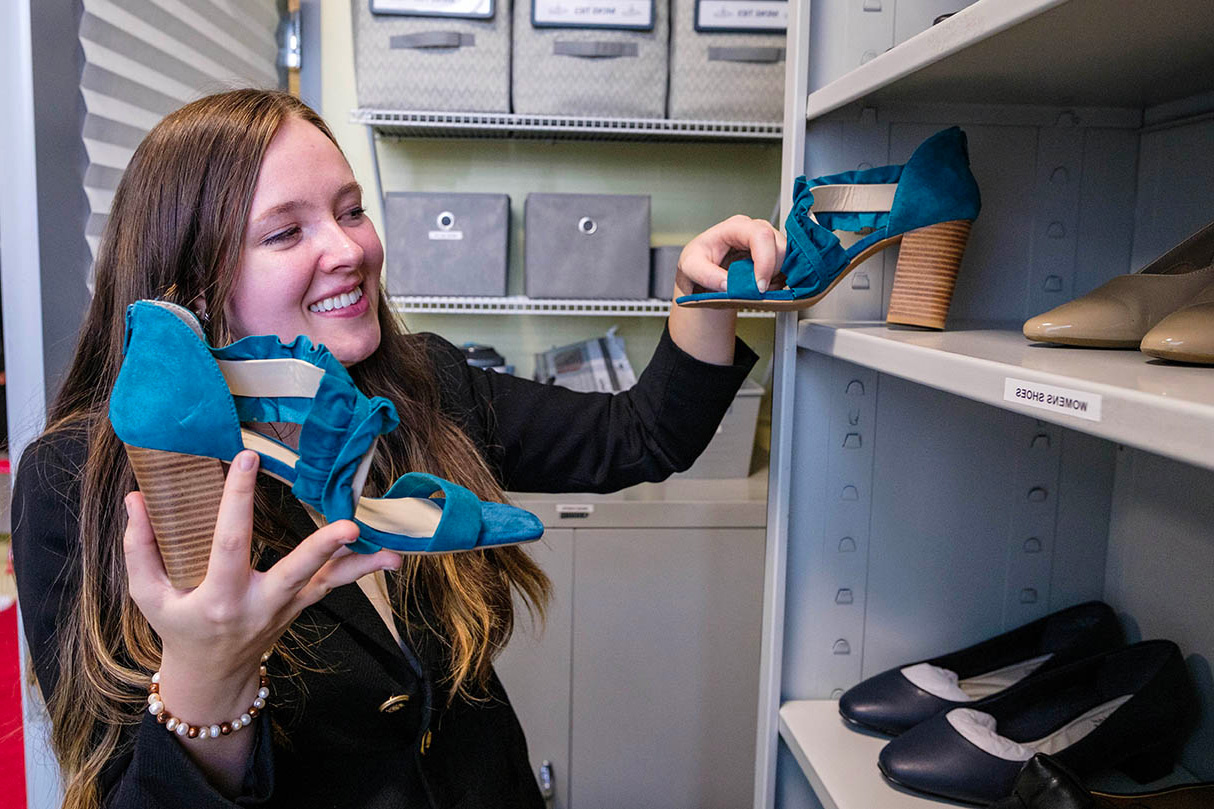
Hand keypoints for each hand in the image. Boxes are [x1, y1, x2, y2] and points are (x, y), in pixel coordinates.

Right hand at [123, 450, 400, 716]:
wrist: (214, 674)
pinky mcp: (304, 605)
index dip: (237, 500)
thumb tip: (136, 498)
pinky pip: (336, 584)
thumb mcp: (149, 596)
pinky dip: (363, 570)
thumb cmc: (180, 626)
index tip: (247, 459)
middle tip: (349, 526)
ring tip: (393, 553)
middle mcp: (261, 603)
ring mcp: (288, 606)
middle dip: (322, 547)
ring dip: (361, 566)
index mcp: (220, 598)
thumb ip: (141, 548)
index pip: (230, 542)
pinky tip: (392, 557)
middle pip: (296, 572)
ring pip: (329, 582)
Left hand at [674, 215, 786, 297]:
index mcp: (735, 227)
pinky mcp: (773, 254)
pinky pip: (787, 267)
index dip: (765, 261)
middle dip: (772, 272)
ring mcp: (767, 241)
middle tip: (755, 290)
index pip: (761, 236)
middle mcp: (755, 229)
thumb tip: (728, 284)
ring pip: (787, 257)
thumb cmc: (698, 260)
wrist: (702, 267)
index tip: (759, 286)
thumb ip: (707, 275)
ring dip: (776, 277)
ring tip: (755, 288)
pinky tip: (762, 285)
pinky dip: (779, 280)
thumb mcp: (691, 267)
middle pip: (779, 246)